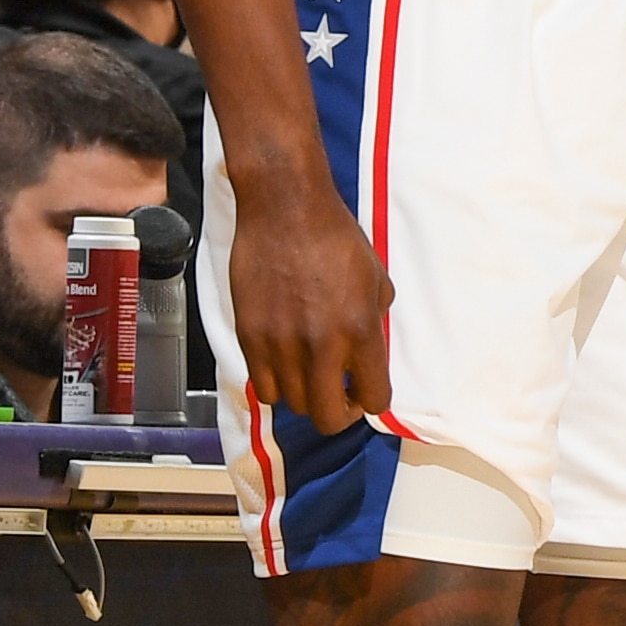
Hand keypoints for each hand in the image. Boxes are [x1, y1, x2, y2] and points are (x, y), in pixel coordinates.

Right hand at [229, 166, 392, 437]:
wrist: (285, 207)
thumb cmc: (336, 238)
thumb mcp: (376, 280)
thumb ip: (375, 324)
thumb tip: (368, 354)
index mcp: (360, 330)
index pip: (374, 398)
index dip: (372, 400)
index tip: (365, 391)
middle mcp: (321, 345)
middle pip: (328, 418)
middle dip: (339, 412)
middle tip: (340, 394)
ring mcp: (280, 343)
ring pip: (294, 405)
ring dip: (307, 396)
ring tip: (312, 375)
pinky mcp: (249, 335)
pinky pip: (263, 386)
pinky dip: (277, 384)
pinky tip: (286, 364)